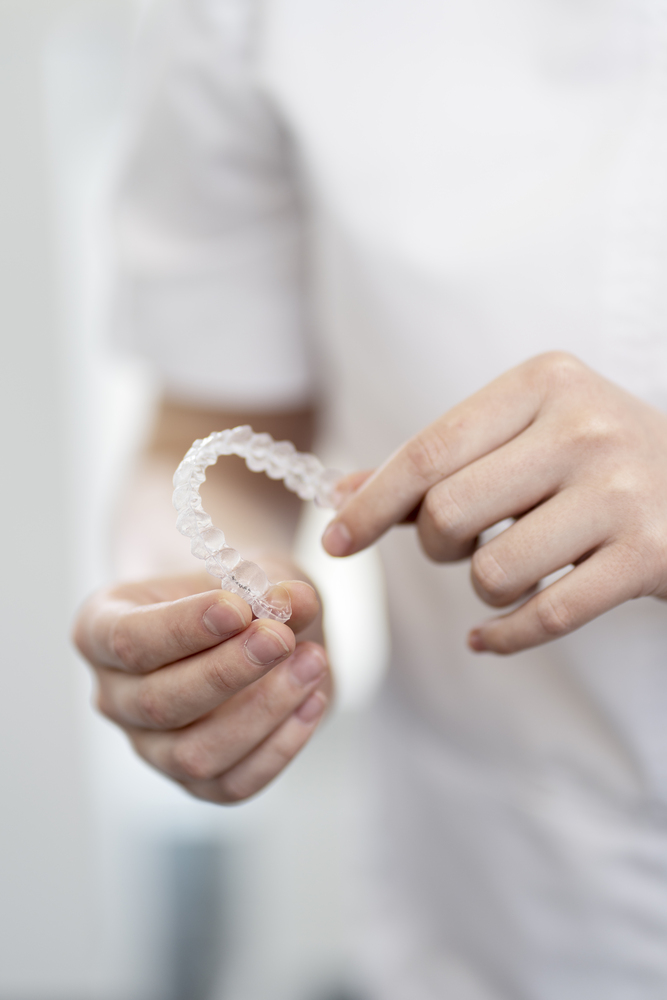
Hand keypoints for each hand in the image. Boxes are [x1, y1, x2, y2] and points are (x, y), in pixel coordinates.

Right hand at [73, 571, 329, 801]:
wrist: (244, 626)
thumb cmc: (231, 593)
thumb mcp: (254, 571)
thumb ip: (273, 582)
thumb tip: (293, 599)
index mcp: (101, 630)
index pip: (129, 639)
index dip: (183, 628)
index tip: (238, 608)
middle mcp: (115, 695)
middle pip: (159, 702)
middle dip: (227, 672)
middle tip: (282, 638)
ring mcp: (150, 746)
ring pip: (194, 755)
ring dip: (262, 711)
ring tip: (313, 662)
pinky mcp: (196, 781)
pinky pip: (233, 784)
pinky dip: (280, 747)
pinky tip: (313, 700)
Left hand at [323, 352, 666, 653]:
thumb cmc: (596, 459)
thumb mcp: (525, 433)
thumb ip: (440, 461)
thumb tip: (344, 494)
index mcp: (544, 383)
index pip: (430, 451)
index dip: (371, 504)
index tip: (336, 540)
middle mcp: (585, 428)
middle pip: (448, 511)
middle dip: (433, 544)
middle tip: (453, 545)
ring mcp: (623, 493)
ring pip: (493, 570)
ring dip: (480, 587)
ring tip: (502, 572)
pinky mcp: (650, 556)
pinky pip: (545, 616)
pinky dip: (503, 636)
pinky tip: (488, 636)